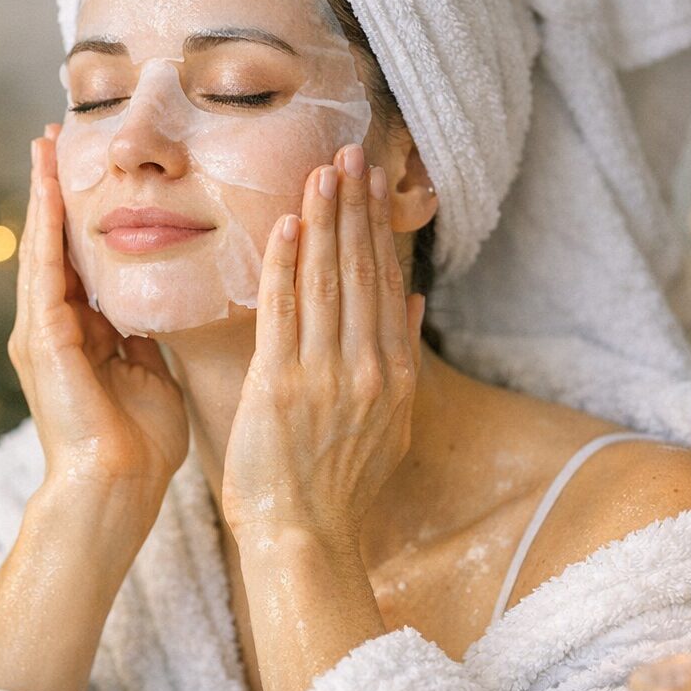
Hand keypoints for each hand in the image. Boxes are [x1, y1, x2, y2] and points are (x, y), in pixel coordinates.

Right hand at [9, 125, 189, 501]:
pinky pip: (44, 270)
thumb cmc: (140, 447)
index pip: (81, 262)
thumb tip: (159, 313)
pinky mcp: (43, 339)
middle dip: (54, 190)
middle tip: (55, 135)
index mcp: (83, 338)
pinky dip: (46, 227)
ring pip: (42, 247)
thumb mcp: (150, 376)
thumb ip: (146, 341)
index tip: (93, 171)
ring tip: (44, 144)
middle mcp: (54, 329)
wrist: (117, 490)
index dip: (84, 216)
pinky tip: (49, 187)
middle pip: (54, 245)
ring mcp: (42, 333)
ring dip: (43, 194)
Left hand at [220, 143, 425, 560]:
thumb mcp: (388, 426)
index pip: (384, 284)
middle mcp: (367, 368)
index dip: (378, 228)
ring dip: (326, 221)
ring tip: (324, 170)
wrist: (304, 538)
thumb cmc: (337, 488)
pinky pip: (283, 312)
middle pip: (362, 271)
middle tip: (351, 152)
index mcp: (392, 375)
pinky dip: (287, 265)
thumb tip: (409, 302)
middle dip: (356, 208)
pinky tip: (289, 224)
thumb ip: (399, 360)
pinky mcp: (281, 385)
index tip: (372, 182)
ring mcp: (325, 375)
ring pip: (328, 281)